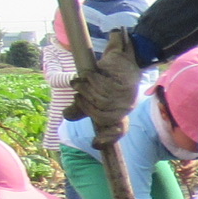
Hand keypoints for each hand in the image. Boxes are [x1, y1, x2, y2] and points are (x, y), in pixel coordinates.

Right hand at [67, 29, 141, 146]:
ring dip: (85, 89)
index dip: (108, 138)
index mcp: (121, 111)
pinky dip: (89, 79)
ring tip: (81, 81)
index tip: (95, 144)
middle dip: (83, 104)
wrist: (130, 54)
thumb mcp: (96, 90)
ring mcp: (126, 97)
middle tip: (78, 91)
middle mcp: (126, 107)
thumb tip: (67, 116)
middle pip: (98, 115)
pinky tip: (88, 74)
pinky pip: (98, 86)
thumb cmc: (112, 74)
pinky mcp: (124, 85)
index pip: (119, 130)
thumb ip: (84, 104)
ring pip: (97, 100)